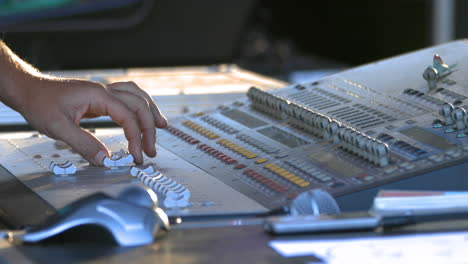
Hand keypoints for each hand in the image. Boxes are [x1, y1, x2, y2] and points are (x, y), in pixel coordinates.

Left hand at [16, 77, 166, 164]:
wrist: (29, 90)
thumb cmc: (40, 103)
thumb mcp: (58, 127)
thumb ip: (83, 143)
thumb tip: (104, 160)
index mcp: (98, 96)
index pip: (128, 117)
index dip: (136, 138)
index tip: (137, 156)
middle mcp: (105, 91)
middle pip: (139, 106)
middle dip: (149, 129)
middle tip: (151, 150)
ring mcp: (104, 92)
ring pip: (138, 96)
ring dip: (151, 111)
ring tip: (162, 126)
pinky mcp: (101, 97)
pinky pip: (129, 96)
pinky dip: (141, 105)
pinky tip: (143, 113)